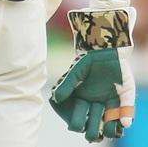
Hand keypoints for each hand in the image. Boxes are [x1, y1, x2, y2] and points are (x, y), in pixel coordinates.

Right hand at [49, 9, 135, 141]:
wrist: (107, 49)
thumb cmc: (88, 60)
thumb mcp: (75, 72)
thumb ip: (66, 85)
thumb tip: (54, 98)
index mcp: (81, 100)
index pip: (77, 120)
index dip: (76, 124)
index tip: (76, 124)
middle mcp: (95, 105)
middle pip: (94, 128)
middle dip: (93, 131)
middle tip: (94, 129)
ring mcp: (111, 104)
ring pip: (111, 127)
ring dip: (110, 130)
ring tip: (109, 125)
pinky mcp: (126, 101)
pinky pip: (126, 116)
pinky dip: (125, 120)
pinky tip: (122, 122)